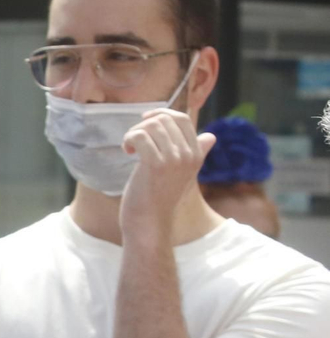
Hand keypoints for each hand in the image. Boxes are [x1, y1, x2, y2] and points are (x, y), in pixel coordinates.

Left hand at [119, 109, 215, 247]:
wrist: (148, 222)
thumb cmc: (159, 198)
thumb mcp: (181, 173)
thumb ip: (195, 153)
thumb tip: (211, 137)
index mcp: (196, 154)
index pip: (182, 119)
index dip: (161, 115)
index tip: (145, 122)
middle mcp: (189, 155)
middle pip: (165, 120)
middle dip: (143, 125)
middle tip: (133, 140)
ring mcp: (174, 159)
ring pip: (152, 126)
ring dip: (134, 132)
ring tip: (129, 147)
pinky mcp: (156, 165)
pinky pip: (140, 136)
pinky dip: (129, 139)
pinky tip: (126, 151)